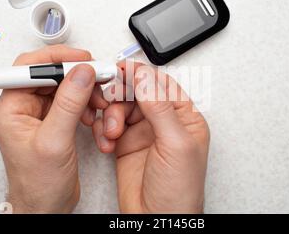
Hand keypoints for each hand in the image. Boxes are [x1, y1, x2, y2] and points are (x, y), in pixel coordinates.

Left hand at [0, 45, 107, 213]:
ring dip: (85, 91)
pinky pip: (72, 101)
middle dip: (77, 76)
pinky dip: (87, 104)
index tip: (82, 60)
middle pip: (50, 75)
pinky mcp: (55, 122)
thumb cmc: (38, 183)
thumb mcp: (54, 141)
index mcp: (11, 109)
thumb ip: (69, 104)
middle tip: (99, 77)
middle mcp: (23, 108)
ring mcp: (40, 115)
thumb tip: (81, 73)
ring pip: (65, 87)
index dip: (58, 60)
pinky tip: (94, 114)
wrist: (46, 207)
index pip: (29, 68)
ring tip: (99, 101)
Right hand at [91, 62, 209, 212]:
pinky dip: (104, 130)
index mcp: (185, 117)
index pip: (162, 84)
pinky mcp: (126, 144)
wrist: (157, 222)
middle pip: (137, 92)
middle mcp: (164, 122)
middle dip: (121, 95)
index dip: (140, 74)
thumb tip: (145, 77)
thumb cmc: (178, 191)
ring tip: (111, 132)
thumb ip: (160, 107)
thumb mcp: (175, 145)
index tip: (120, 69)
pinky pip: (110, 124)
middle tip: (109, 100)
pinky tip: (107, 142)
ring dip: (111, 115)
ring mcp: (144, 132)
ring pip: (121, 107)